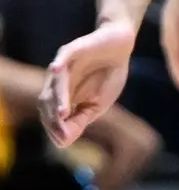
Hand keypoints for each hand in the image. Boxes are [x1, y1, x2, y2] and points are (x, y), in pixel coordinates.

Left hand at [40, 24, 137, 145]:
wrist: (120, 46)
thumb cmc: (109, 75)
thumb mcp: (98, 104)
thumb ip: (80, 119)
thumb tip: (63, 141)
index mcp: (62, 96)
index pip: (50, 115)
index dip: (54, 128)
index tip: (63, 142)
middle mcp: (57, 81)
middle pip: (47, 101)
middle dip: (53, 119)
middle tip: (62, 134)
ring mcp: (63, 64)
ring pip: (54, 84)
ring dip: (58, 100)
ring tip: (63, 114)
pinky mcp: (72, 50)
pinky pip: (62, 58)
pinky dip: (59, 65)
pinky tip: (57, 70)